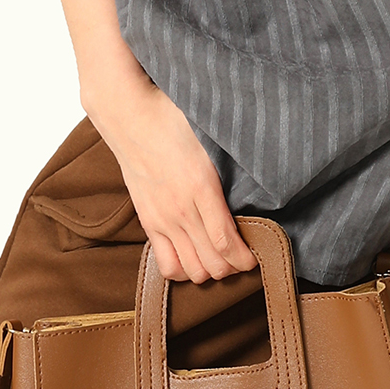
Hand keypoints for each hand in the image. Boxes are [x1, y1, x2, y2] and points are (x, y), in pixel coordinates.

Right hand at [87, 65, 258, 284]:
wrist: (129, 116)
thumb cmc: (172, 119)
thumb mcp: (210, 137)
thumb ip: (232, 160)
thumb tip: (260, 173)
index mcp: (201, 187)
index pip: (226, 242)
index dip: (244, 258)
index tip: (255, 257)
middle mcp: (181, 210)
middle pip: (211, 264)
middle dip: (232, 268)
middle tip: (242, 257)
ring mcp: (162, 219)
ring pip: (190, 270)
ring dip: (209, 271)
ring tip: (220, 259)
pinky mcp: (148, 222)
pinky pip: (166, 264)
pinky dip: (184, 270)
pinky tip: (194, 258)